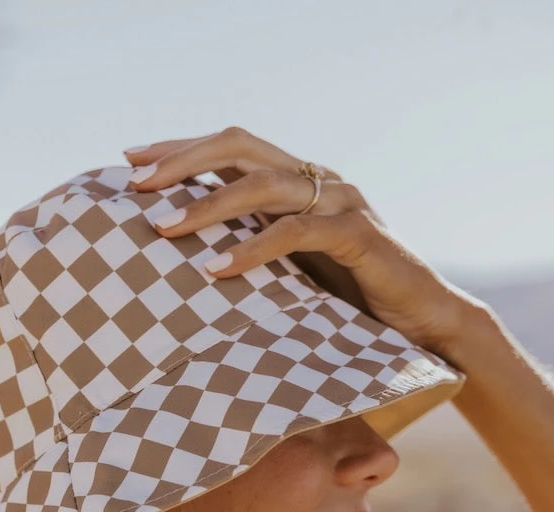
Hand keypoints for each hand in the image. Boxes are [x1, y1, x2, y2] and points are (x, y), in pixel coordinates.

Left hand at [124, 126, 484, 363]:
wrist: (422, 322)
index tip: (131, 163)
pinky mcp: (357, 233)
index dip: (180, 150)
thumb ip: (255, 249)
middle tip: (136, 186)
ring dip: (206, 205)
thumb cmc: (352, 301)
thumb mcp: (292, 270)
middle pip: (238, 148)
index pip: (230, 148)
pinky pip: (295, 233)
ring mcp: (340, 201)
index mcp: (298, 180)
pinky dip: (252, 248)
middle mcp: (317, 179)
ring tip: (162, 229)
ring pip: (262, 185)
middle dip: (181, 163)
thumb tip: (187, 262)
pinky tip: (216, 268)